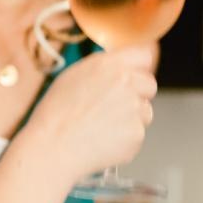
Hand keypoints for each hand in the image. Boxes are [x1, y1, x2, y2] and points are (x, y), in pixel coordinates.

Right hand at [15, 46, 157, 183]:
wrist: (53, 147)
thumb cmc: (56, 114)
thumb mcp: (73, 76)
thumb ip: (103, 68)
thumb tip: (120, 68)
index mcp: (110, 65)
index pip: (144, 55)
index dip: (139, 68)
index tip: (134, 75)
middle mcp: (126, 83)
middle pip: (149, 84)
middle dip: (138, 94)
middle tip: (114, 107)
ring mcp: (134, 109)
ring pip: (145, 111)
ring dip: (132, 118)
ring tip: (102, 127)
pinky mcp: (137, 134)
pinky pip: (137, 134)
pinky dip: (125, 140)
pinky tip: (103, 141)